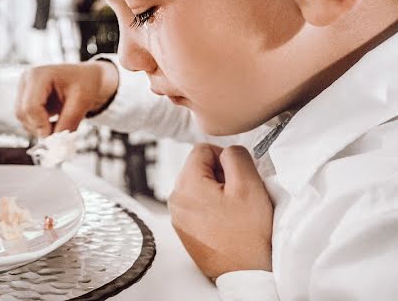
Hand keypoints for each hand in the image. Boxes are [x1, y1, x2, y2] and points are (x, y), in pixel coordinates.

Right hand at [15, 62, 118, 137]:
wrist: (87, 78)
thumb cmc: (85, 84)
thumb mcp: (82, 102)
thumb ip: (68, 123)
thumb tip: (57, 146)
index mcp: (39, 75)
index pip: (31, 106)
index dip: (41, 125)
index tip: (55, 136)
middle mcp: (26, 81)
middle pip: (23, 113)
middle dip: (40, 128)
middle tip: (59, 133)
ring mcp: (24, 89)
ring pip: (22, 118)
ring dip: (39, 128)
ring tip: (59, 124)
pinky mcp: (25, 99)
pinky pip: (26, 119)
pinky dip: (38, 126)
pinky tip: (53, 122)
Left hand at [169, 144, 273, 280]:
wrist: (246, 274)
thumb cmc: (248, 235)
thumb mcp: (249, 185)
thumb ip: (236, 156)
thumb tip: (227, 150)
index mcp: (186, 184)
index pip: (201, 149)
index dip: (224, 157)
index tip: (238, 175)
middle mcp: (175, 199)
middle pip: (197, 168)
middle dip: (220, 175)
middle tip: (238, 195)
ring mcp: (177, 216)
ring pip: (198, 187)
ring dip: (217, 192)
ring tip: (233, 211)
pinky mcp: (184, 230)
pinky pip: (197, 206)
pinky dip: (212, 208)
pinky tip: (227, 223)